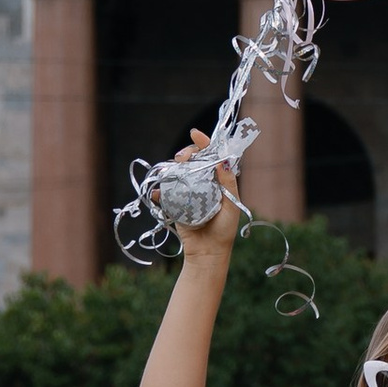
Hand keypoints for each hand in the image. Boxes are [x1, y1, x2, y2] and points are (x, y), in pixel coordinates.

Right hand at [170, 129, 244, 266]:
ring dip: (172, 167)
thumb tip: (224, 160)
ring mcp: (187, 192)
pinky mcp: (175, 203)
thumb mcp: (231, 206)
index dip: (204, 143)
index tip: (195, 134)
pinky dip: (158, 190)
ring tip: (172, 170)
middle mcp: (202, 183)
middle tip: (182, 158)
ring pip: (177, 171)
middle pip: (192, 159)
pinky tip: (157, 192)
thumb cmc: (224, 231)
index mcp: (218, 181)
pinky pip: (164, 192)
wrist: (207, 253)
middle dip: (186, 153)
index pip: (211, 156)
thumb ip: (228, 183)